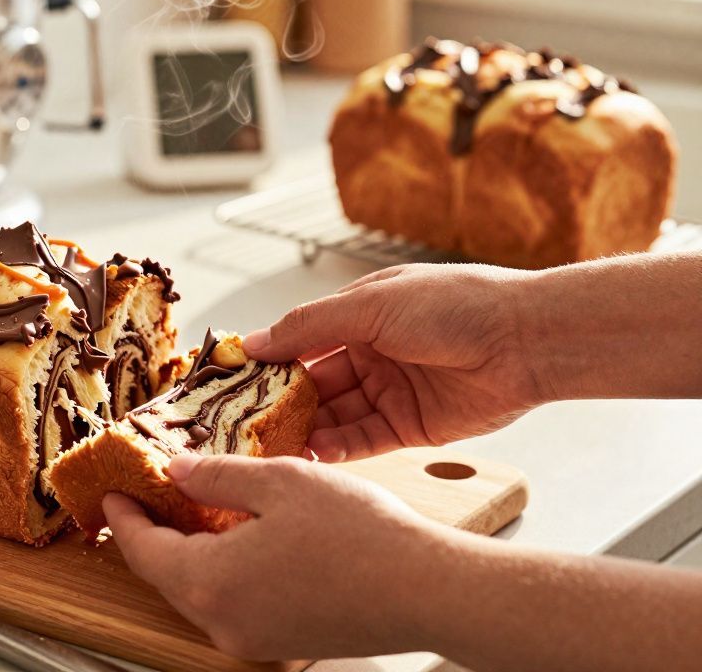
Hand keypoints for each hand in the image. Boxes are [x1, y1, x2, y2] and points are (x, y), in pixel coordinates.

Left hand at [102, 453, 444, 660]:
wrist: (427, 590)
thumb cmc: (360, 536)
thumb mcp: (279, 482)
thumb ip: (217, 475)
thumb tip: (177, 471)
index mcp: (211, 582)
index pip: (143, 550)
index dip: (123, 517)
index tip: (111, 493)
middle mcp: (223, 622)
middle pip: (165, 576)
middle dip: (151, 536)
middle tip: (146, 498)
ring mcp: (251, 639)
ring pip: (198, 592)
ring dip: (187, 553)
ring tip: (190, 510)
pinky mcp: (279, 642)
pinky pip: (230, 604)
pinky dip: (219, 571)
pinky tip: (236, 539)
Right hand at [245, 263, 541, 461]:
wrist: (526, 340)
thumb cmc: (456, 305)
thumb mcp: (370, 304)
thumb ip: (309, 325)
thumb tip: (254, 341)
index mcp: (358, 315)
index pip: (299, 341)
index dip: (266, 361)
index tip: (229, 380)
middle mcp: (370, 354)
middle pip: (312, 384)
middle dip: (278, 403)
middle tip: (242, 423)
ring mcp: (389, 391)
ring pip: (333, 416)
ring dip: (304, 430)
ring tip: (272, 445)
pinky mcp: (410, 427)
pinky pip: (362, 442)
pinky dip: (336, 449)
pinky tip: (312, 453)